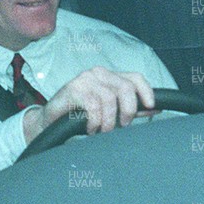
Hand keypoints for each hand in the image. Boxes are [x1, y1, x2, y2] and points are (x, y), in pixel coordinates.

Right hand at [23, 67, 155, 142]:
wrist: (50, 122)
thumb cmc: (79, 116)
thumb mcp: (108, 112)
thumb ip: (129, 109)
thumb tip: (153, 108)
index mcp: (109, 76)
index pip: (135, 78)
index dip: (146, 91)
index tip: (151, 107)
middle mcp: (98, 73)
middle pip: (126, 88)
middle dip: (128, 111)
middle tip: (122, 126)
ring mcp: (85, 79)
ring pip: (110, 99)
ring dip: (108, 121)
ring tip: (102, 130)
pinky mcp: (73, 88)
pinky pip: (94, 106)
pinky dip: (95, 121)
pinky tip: (90, 128)